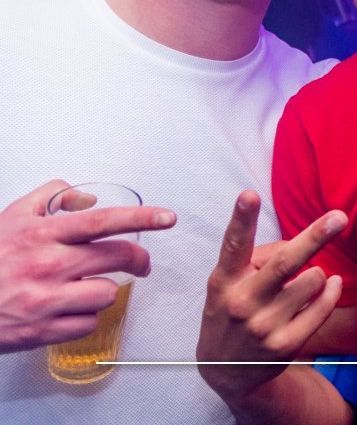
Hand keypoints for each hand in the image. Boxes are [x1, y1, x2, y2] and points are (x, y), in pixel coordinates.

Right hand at [0, 180, 175, 351]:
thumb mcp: (12, 217)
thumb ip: (53, 198)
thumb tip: (89, 198)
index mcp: (42, 235)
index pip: (103, 221)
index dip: (141, 218)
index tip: (167, 217)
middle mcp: (48, 265)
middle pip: (118, 258)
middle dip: (140, 259)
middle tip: (141, 262)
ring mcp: (46, 300)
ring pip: (108, 293)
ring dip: (103, 290)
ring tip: (82, 289)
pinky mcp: (43, 331)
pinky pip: (89, 323)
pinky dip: (84, 317)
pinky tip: (66, 310)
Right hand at [197, 190, 346, 401]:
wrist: (228, 370)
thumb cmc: (233, 309)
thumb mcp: (229, 283)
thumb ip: (258, 258)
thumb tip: (302, 243)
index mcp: (224, 280)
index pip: (234, 245)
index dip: (242, 219)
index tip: (249, 194)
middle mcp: (243, 302)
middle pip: (285, 263)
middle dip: (316, 237)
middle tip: (340, 217)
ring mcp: (264, 326)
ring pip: (313, 279)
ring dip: (318, 273)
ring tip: (304, 281)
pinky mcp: (286, 344)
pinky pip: (323, 307)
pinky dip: (333, 290)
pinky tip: (331, 285)